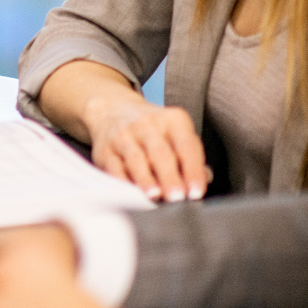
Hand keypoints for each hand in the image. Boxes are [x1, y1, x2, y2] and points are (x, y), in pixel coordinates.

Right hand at [84, 92, 209, 201]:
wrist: (113, 110)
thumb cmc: (153, 131)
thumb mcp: (176, 134)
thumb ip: (190, 158)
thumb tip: (201, 182)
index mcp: (173, 120)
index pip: (186, 145)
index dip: (192, 170)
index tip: (196, 192)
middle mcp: (147, 124)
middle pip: (160, 153)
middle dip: (170, 177)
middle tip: (177, 197)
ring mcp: (124, 135)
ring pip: (136, 159)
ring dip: (146, 179)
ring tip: (154, 195)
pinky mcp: (105, 149)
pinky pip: (114, 167)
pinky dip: (122, 181)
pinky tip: (130, 192)